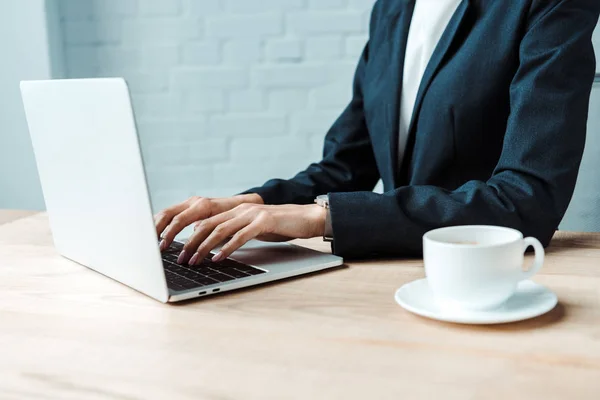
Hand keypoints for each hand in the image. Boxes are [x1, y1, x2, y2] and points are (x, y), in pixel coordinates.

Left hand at [178, 203, 326, 264]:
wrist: (307, 217)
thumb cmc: (280, 226)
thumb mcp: (252, 228)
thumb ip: (234, 232)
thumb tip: (213, 246)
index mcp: (235, 210)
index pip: (205, 221)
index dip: (189, 236)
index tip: (179, 252)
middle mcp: (240, 209)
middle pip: (208, 224)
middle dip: (192, 243)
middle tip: (181, 259)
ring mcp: (252, 214)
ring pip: (221, 229)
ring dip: (205, 247)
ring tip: (195, 261)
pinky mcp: (264, 221)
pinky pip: (241, 236)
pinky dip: (227, 248)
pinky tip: (218, 258)